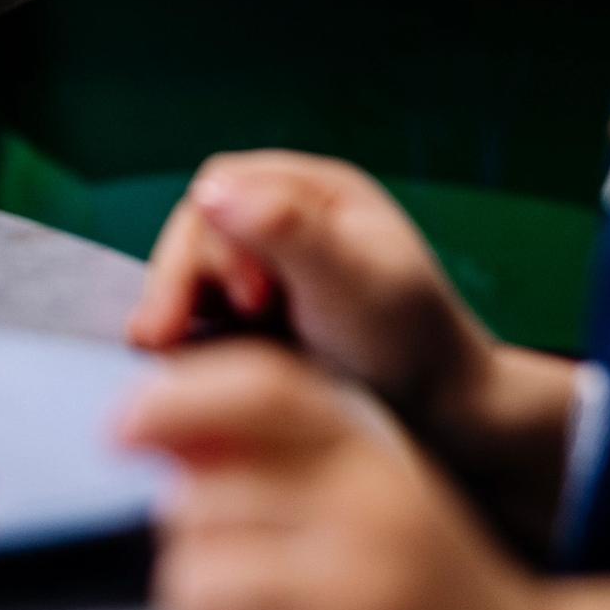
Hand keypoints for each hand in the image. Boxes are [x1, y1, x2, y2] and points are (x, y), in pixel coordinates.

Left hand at [124, 343, 549, 609]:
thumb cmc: (415, 572)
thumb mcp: (367, 488)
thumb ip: (273, 451)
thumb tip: (150, 431)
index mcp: (376, 463)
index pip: (264, 392)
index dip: (177, 397)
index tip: (118, 429)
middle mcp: (368, 525)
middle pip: (200, 500)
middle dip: (192, 533)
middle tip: (240, 559)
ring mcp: (351, 606)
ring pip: (192, 580)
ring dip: (196, 601)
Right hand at [126, 153, 498, 439]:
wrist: (445, 423)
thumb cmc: (410, 348)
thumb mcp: (352, 284)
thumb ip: (286, 232)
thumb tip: (208, 189)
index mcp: (319, 190)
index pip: (227, 186)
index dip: (216, 239)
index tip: (245, 302)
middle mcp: (290, 219)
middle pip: (200, 229)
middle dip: (183, 281)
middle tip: (164, 341)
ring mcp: (271, 265)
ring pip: (193, 269)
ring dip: (178, 307)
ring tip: (168, 354)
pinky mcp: (257, 312)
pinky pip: (200, 306)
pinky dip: (185, 328)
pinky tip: (178, 359)